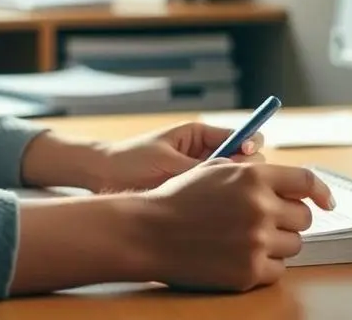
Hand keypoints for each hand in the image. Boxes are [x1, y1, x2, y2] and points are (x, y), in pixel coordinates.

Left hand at [90, 121, 265, 192]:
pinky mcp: (193, 195)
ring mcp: (201, 175)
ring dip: (232, 192)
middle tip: (234, 185)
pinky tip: (213, 215)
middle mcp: (206, 154)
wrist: (100, 177)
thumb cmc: (129, 162)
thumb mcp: (168, 163)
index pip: (244, 138)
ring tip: (219, 202)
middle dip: (246, 174)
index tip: (248, 157)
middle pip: (245, 163)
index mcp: (201, 135)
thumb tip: (235, 171)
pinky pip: (216, 199)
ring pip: (233, 183)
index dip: (251, 149)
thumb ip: (201, 168)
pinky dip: (219, 206)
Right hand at [136, 161, 334, 291]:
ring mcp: (256, 241)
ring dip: (276, 243)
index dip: (321, 192)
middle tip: (266, 223)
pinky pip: (278, 270)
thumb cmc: (178, 199)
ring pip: (293, 245)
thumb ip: (253, 173)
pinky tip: (240, 257)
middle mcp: (260, 207)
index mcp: (253, 177)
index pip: (306, 182)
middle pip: (304, 217)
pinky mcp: (249, 271)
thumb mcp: (214, 169)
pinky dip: (265, 266)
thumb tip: (289, 184)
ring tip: (246, 240)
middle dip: (288, 219)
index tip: (327, 202)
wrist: (148, 232)